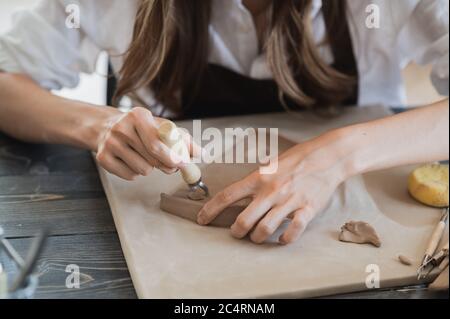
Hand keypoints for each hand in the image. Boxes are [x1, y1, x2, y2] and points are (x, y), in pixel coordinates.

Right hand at [96, 107, 199, 179]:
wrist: (106, 127)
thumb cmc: (141, 129)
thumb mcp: (161, 127)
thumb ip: (183, 140)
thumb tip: (202, 153)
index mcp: (139, 115)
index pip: (158, 143)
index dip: (174, 156)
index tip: (184, 163)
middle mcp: (122, 127)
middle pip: (153, 159)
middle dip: (166, 165)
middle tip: (171, 164)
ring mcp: (110, 143)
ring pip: (143, 170)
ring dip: (150, 168)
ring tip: (144, 157)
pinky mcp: (103, 158)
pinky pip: (130, 176)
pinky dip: (135, 173)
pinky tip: (131, 161)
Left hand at [197, 131, 350, 244]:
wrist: (327, 156)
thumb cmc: (297, 159)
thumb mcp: (270, 165)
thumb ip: (255, 180)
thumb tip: (239, 195)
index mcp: (259, 178)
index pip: (228, 195)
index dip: (211, 209)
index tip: (202, 219)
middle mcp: (271, 191)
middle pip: (244, 220)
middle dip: (236, 231)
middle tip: (236, 232)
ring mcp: (289, 201)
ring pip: (265, 229)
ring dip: (257, 238)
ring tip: (256, 237)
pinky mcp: (307, 209)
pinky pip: (293, 231)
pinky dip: (285, 239)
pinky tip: (281, 239)